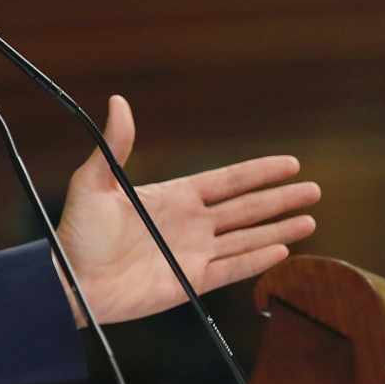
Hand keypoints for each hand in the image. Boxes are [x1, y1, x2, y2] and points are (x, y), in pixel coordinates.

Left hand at [55, 95, 319, 326]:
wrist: (69, 282)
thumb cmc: (77, 232)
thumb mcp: (94, 182)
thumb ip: (115, 145)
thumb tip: (118, 101)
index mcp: (173, 197)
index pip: (227, 181)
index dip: (258, 172)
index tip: (289, 163)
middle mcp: (189, 223)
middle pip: (246, 208)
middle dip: (280, 198)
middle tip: (314, 190)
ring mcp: (192, 253)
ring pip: (247, 238)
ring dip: (278, 228)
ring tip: (310, 220)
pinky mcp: (189, 282)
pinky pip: (232, 269)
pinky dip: (257, 260)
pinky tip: (282, 250)